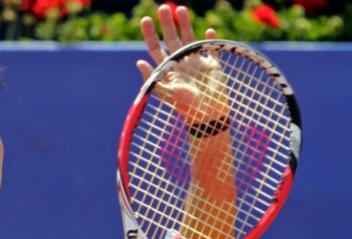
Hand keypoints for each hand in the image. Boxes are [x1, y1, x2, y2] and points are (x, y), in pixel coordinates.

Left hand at [136, 5, 226, 123]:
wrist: (209, 115)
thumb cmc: (186, 106)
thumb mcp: (167, 93)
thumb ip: (153, 78)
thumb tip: (138, 61)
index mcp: (168, 70)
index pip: (155, 48)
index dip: (150, 34)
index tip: (146, 20)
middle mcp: (180, 63)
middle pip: (172, 39)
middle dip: (167, 23)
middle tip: (163, 8)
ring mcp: (197, 63)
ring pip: (190, 38)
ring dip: (186, 24)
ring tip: (181, 8)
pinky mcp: (213, 65)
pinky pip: (211, 49)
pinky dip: (211, 40)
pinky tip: (209, 31)